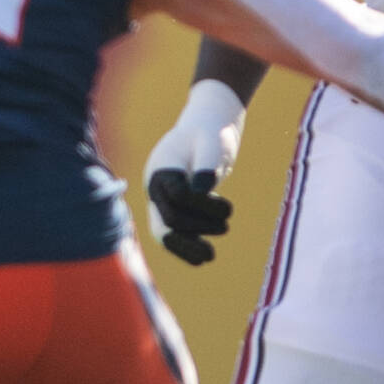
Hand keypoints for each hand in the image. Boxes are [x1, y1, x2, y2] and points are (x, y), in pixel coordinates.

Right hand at [145, 77, 244, 265]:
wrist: (207, 126)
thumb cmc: (212, 131)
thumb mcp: (213, 143)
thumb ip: (206, 164)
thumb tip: (201, 189)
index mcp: (162, 169)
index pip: (176, 196)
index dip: (201, 206)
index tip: (227, 208)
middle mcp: (157, 187)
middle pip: (167, 218)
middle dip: (196, 227)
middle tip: (226, 226)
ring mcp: (163, 198)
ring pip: (164, 232)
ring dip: (186, 245)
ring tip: (210, 256)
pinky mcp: (174, 206)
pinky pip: (173, 232)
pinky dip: (186, 245)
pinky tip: (203, 256)